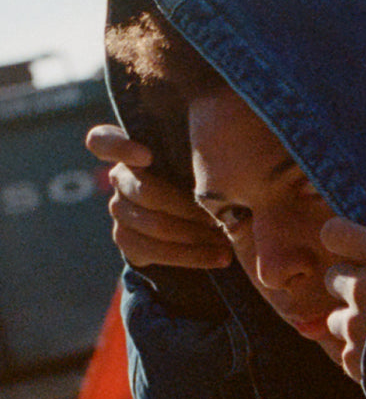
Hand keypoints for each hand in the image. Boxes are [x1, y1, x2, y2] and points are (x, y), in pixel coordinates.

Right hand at [86, 125, 230, 269]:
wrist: (189, 222)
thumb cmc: (199, 181)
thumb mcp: (199, 165)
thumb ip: (199, 159)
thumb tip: (225, 162)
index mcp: (132, 152)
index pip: (103, 141)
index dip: (119, 147)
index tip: (146, 156)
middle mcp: (120, 178)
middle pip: (146, 192)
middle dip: (189, 207)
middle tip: (224, 215)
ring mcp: (119, 210)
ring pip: (156, 225)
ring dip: (197, 235)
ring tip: (228, 239)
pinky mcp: (125, 239)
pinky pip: (156, 251)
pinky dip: (194, 256)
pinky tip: (220, 257)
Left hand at [322, 218, 365, 379]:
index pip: (335, 233)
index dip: (343, 243)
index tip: (355, 254)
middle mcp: (364, 287)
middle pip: (332, 277)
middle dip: (349, 289)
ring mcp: (354, 325)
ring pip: (334, 320)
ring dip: (353, 327)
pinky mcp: (353, 360)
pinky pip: (344, 354)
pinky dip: (361, 359)